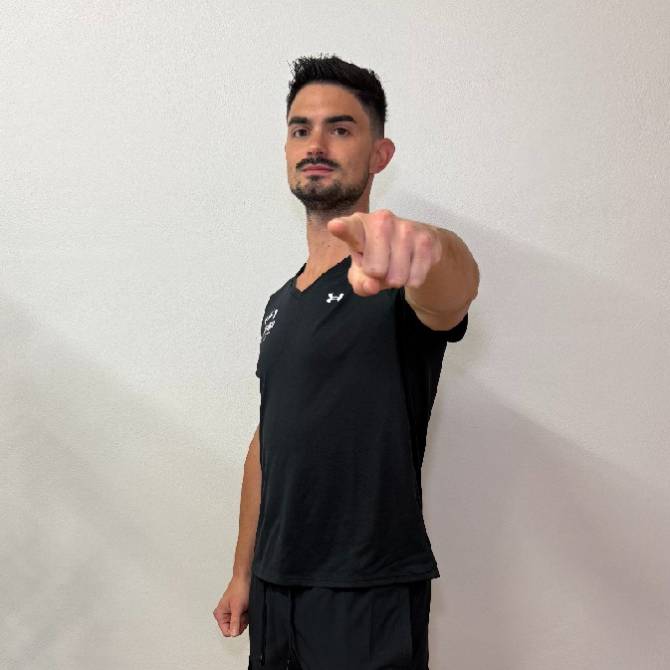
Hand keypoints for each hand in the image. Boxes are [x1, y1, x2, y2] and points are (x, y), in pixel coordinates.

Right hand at [213, 575, 250, 637]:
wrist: (246, 578)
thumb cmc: (239, 588)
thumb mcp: (237, 607)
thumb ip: (235, 622)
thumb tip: (233, 634)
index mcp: (220, 614)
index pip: (227, 632)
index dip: (235, 629)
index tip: (241, 621)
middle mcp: (224, 615)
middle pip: (234, 629)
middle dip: (241, 623)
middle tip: (243, 612)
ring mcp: (231, 613)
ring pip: (239, 625)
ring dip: (244, 619)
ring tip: (245, 608)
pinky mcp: (237, 611)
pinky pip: (243, 620)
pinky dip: (246, 615)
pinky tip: (247, 608)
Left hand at [327, 209, 442, 296]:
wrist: (414, 243)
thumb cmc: (377, 255)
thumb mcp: (361, 271)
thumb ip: (359, 281)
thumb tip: (372, 285)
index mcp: (358, 225)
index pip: (350, 229)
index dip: (342, 229)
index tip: (336, 226)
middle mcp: (382, 220)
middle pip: (376, 269)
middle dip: (378, 276)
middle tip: (381, 265)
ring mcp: (407, 227)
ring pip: (398, 276)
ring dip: (396, 280)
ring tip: (395, 265)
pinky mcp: (427, 239)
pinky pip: (415, 278)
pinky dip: (412, 280)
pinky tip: (411, 265)